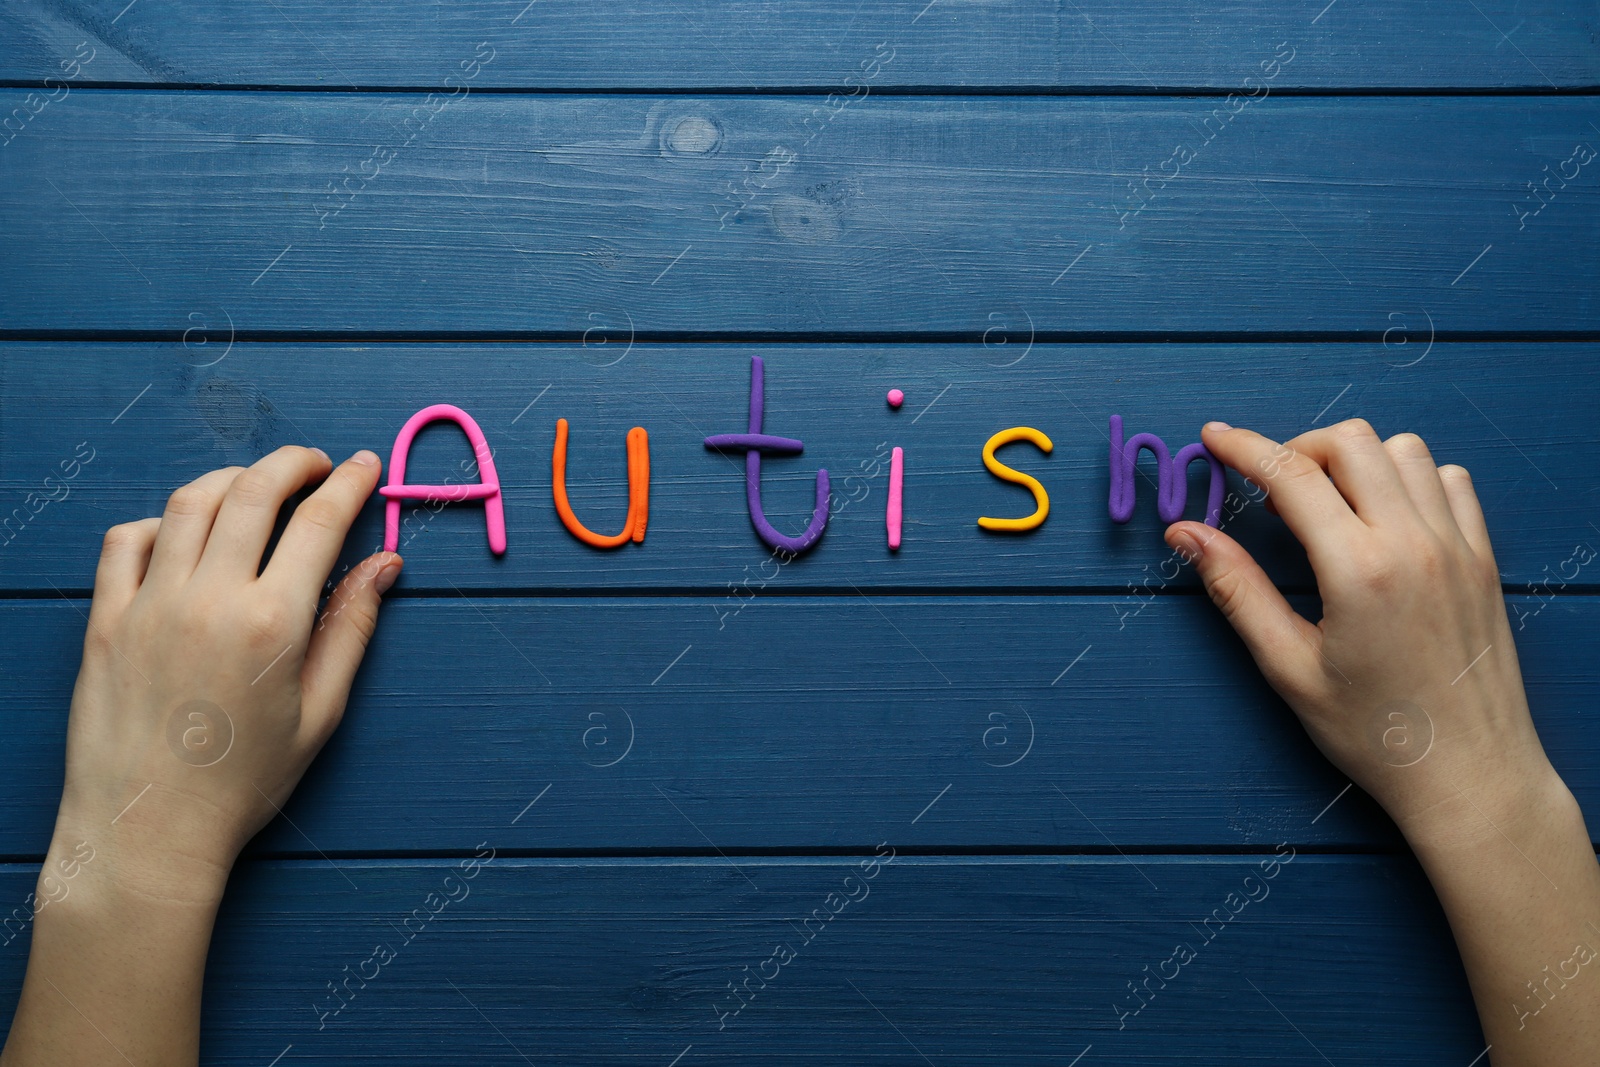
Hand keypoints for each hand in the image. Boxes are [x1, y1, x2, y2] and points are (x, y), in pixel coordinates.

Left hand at [51, 445, 400, 900]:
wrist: (147, 831)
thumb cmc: (242, 783)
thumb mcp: (320, 711)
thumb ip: (351, 629)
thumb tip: (384, 565)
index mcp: (273, 623)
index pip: (320, 522)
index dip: (349, 482)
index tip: (364, 465)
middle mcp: (210, 600)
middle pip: (254, 491)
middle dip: (294, 463)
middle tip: (315, 465)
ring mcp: (150, 604)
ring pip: (190, 502)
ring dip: (232, 479)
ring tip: (256, 487)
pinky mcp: (105, 619)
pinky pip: (127, 540)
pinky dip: (162, 520)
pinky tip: (185, 534)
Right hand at [1164, 419, 1557, 834]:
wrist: (1468, 775)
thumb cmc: (1375, 734)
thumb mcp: (1288, 667)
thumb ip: (1235, 589)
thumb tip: (1186, 532)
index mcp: (1359, 569)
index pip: (1292, 474)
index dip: (1243, 448)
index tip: (1213, 439)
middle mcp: (1414, 543)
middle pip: (1350, 442)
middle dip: (1298, 449)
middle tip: (1269, 491)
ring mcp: (1457, 547)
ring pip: (1404, 451)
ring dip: (1355, 460)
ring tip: (1326, 505)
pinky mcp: (1483, 560)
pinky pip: (1450, 481)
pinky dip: (1410, 479)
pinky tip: (1383, 518)